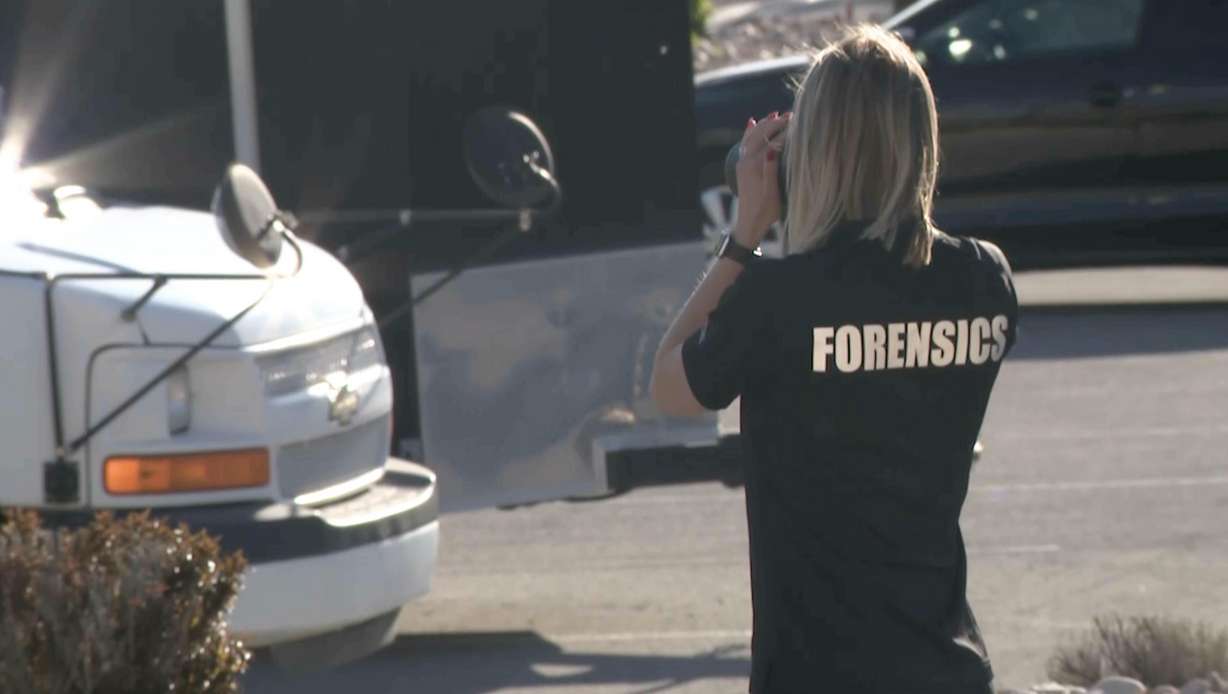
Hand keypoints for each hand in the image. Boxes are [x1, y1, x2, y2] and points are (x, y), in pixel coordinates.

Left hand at [732, 112, 789, 247]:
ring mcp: (742, 163)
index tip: (797, 121)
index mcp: (755, 166)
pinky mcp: (742, 166)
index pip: (771, 140)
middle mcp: (746, 161)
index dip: (784, 130)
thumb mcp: (772, 191)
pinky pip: (744, 143)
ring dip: (763, 124)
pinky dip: (749, 131)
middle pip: (760, 134)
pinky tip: (752, 122)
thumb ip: (771, 169)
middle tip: (790, 114)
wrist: (750, 222)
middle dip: (775, 123)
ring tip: (775, 114)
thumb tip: (772, 148)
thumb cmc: (765, 209)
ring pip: (751, 136)